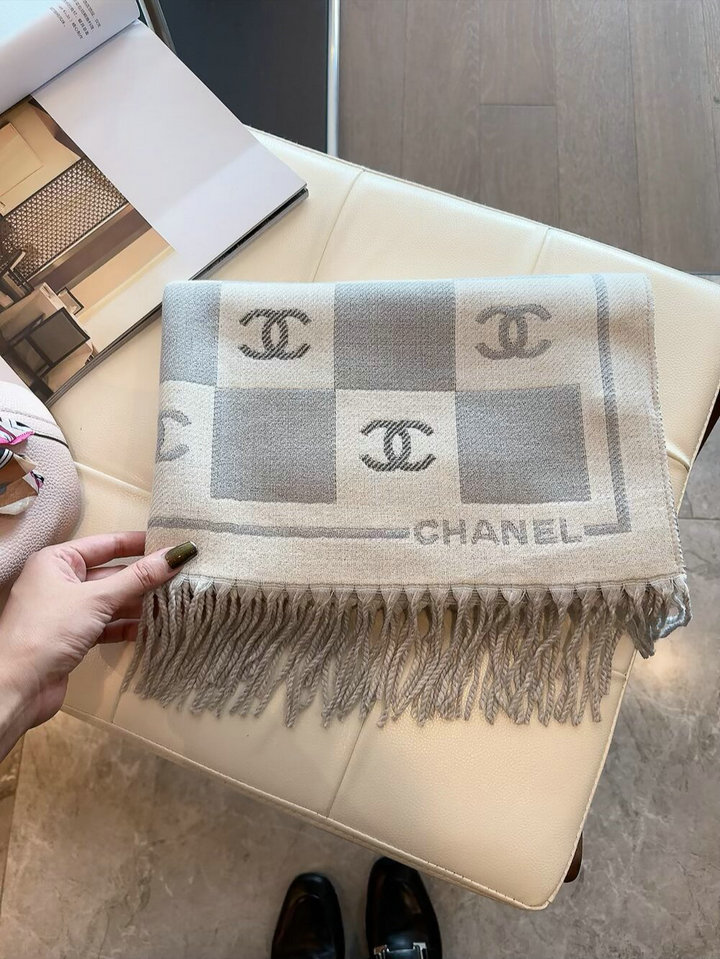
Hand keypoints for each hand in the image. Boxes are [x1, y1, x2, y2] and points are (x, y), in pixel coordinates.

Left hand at [0, 532, 196, 755]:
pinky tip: (152, 629)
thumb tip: (176, 555)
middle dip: (144, 578)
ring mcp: (67, 611)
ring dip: (139, 604)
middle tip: (181, 576)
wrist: (16, 688)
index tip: (172, 544)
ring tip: (174, 602)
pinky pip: (107, 624)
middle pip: (112, 573)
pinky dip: (128, 626)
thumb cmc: (46, 632)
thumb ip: (138, 578)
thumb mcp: (97, 599)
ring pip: (112, 601)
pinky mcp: (74, 637)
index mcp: (57, 561)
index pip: (106, 544)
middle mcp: (61, 581)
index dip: (139, 543)